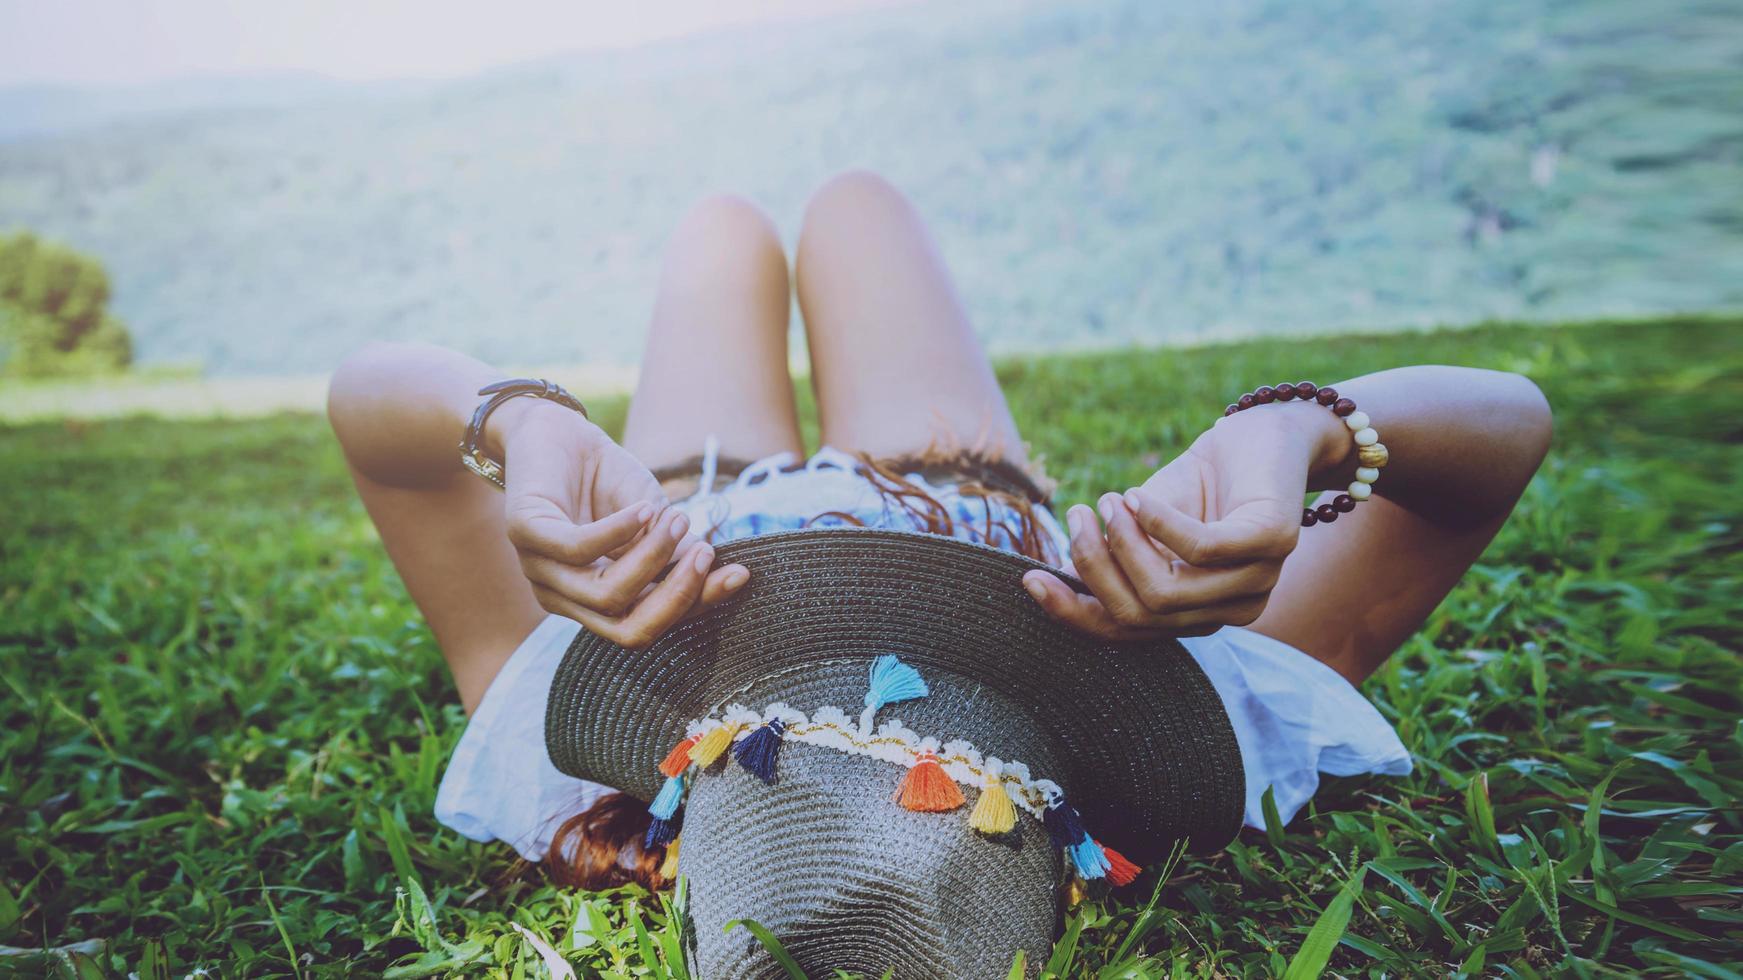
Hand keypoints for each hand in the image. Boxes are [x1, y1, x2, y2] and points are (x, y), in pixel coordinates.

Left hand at [493, 399, 748, 646]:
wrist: (554, 428)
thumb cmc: (606, 479)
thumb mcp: (653, 518)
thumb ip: (675, 551)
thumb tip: (724, 575)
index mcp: (594, 602)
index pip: (648, 625)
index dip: (696, 604)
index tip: (740, 574)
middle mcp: (564, 597)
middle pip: (626, 631)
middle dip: (676, 598)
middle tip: (707, 554)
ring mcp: (539, 569)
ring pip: (606, 595)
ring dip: (653, 558)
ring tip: (678, 520)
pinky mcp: (524, 532)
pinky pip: (578, 549)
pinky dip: (619, 532)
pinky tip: (645, 509)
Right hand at [1023, 406, 1338, 638]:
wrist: (1263, 432)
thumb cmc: (1199, 483)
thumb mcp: (1143, 524)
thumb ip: (1113, 556)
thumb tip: (1051, 577)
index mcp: (1195, 614)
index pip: (1126, 633)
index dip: (1073, 612)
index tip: (1030, 579)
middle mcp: (1229, 610)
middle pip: (1139, 615)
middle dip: (1094, 566)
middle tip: (1078, 516)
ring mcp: (1258, 581)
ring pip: (1165, 593)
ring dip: (1124, 543)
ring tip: (1110, 502)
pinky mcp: (1273, 542)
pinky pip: (1202, 550)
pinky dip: (1159, 523)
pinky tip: (1136, 497)